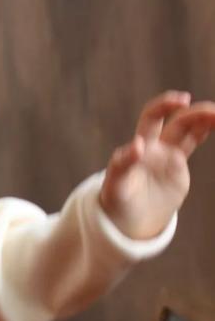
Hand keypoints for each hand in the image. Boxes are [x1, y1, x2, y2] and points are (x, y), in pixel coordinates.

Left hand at [100, 91, 214, 239]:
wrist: (128, 219)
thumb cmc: (116, 201)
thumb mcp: (115, 184)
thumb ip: (123, 164)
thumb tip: (137, 144)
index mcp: (138, 146)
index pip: (152, 118)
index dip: (164, 106)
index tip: (181, 101)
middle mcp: (154, 146)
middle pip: (177, 122)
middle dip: (194, 113)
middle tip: (211, 111)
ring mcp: (167, 156)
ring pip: (188, 130)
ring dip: (203, 119)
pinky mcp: (177, 167)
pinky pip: (191, 142)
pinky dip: (204, 131)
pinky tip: (214, 124)